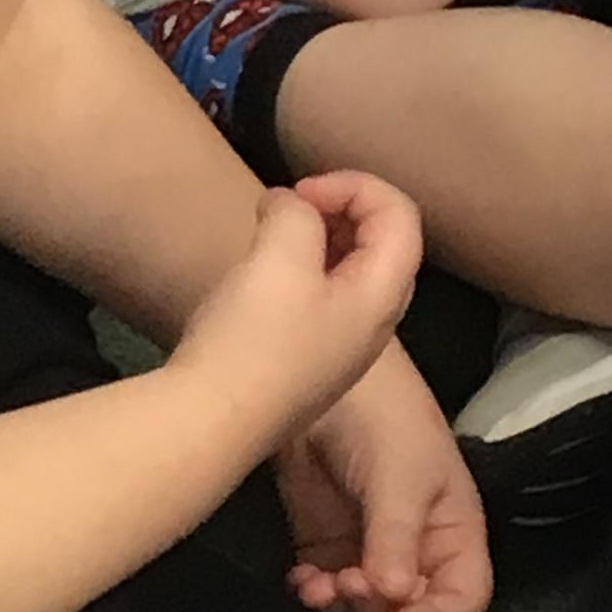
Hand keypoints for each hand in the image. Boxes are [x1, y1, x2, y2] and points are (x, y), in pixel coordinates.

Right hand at [168, 171, 422, 450]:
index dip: (355, 185)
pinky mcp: (305, 368)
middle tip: (290, 208)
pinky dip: (299, 274)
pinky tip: (257, 281)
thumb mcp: (280, 254)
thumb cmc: (255, 337)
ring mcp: (339, 352)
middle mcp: (373, 326)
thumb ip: (296, 213)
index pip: (401, 216)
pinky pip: (320, 304)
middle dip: (340, 210)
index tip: (301, 190)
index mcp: (382, 295)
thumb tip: (288, 208)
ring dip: (316, 242)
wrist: (210, 426)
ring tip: (269, 238)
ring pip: (348, 275)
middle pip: (382, 244)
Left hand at [277, 345, 493, 611]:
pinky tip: (301, 579)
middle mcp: (416, 544)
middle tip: (348, 584)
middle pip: (410, 609)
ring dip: (342, 604)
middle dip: (379, 610)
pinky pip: (326, 586)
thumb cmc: (381, 414)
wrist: (315, 373)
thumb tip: (393, 598)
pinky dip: (315, 592)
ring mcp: (368, 544)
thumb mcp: (400, 474)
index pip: (463, 596)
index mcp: (452, 528)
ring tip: (318, 584)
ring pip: (365, 605)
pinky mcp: (325, 539)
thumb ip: (397, 539)